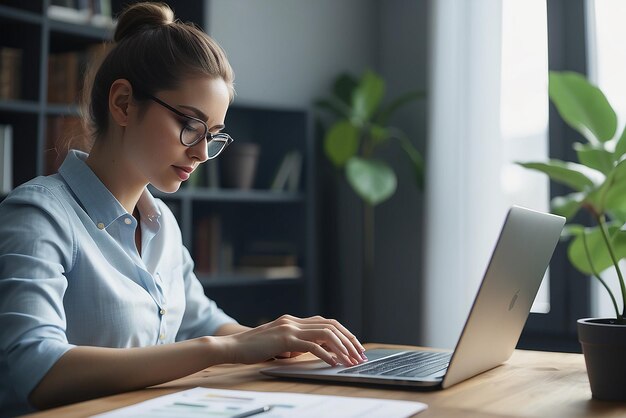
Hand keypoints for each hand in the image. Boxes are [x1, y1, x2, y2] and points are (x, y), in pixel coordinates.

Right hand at [221, 314, 365, 366]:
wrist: (232, 346)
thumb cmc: (254, 349)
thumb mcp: (279, 344)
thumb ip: (296, 345)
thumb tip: (316, 352)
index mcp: (294, 321)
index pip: (326, 322)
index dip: (343, 333)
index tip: (354, 346)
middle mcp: (294, 321)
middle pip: (331, 325)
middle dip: (349, 340)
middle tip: (360, 354)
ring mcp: (290, 328)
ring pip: (325, 333)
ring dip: (342, 347)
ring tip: (351, 360)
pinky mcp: (284, 339)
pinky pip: (311, 345)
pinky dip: (326, 354)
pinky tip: (333, 363)